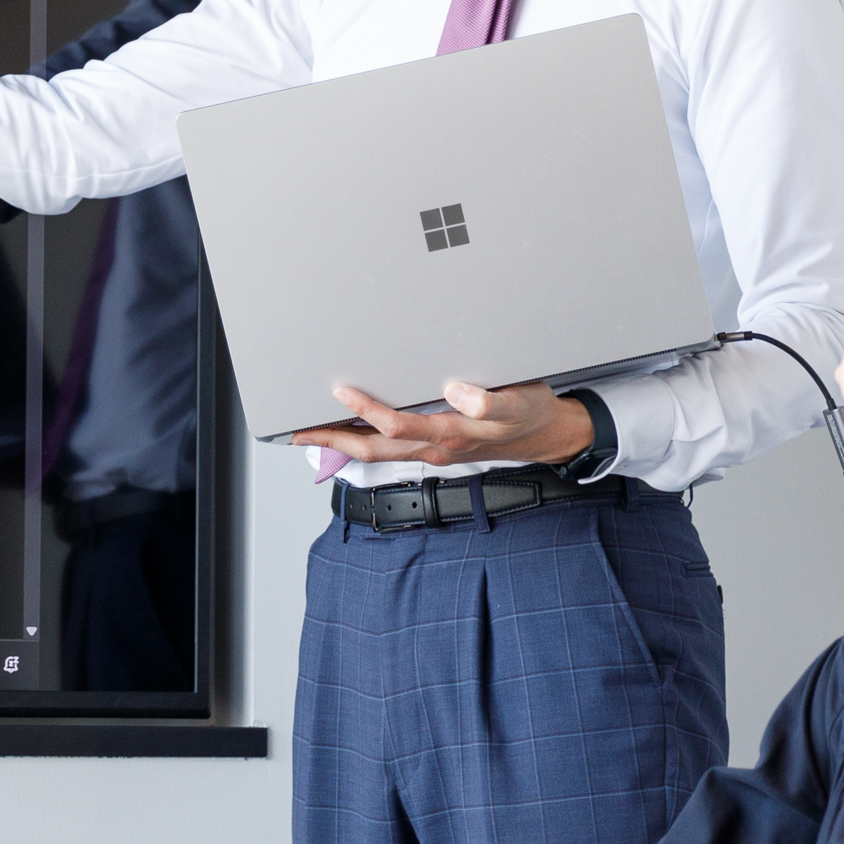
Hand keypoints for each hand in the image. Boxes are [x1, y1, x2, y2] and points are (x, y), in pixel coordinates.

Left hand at [287, 379, 591, 469]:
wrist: (545, 435)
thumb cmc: (528, 411)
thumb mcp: (519, 401)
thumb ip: (490, 400)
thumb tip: (457, 392)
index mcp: (453, 432)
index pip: (400, 426)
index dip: (368, 411)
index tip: (342, 391)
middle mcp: (436, 446)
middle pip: (374, 449)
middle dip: (334, 439)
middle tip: (297, 429)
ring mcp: (433, 451)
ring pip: (378, 452)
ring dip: (341, 443)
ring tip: (308, 432)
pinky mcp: (434, 448)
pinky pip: (389, 450)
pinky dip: (361, 443)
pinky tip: (345, 433)